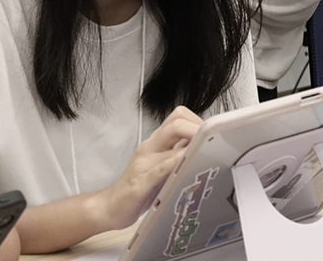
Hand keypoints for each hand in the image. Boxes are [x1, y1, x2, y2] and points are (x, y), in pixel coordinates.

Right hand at [87, 106, 202, 232]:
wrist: (110, 207)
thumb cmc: (140, 187)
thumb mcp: (161, 166)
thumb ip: (178, 154)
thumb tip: (205, 147)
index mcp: (156, 142)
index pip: (178, 116)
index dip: (197, 121)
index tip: (210, 135)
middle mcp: (149, 148)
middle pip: (176, 122)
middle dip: (198, 128)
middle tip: (212, 142)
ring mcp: (143, 164)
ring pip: (168, 141)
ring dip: (191, 144)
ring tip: (208, 150)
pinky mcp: (140, 184)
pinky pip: (159, 169)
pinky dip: (174, 164)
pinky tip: (186, 165)